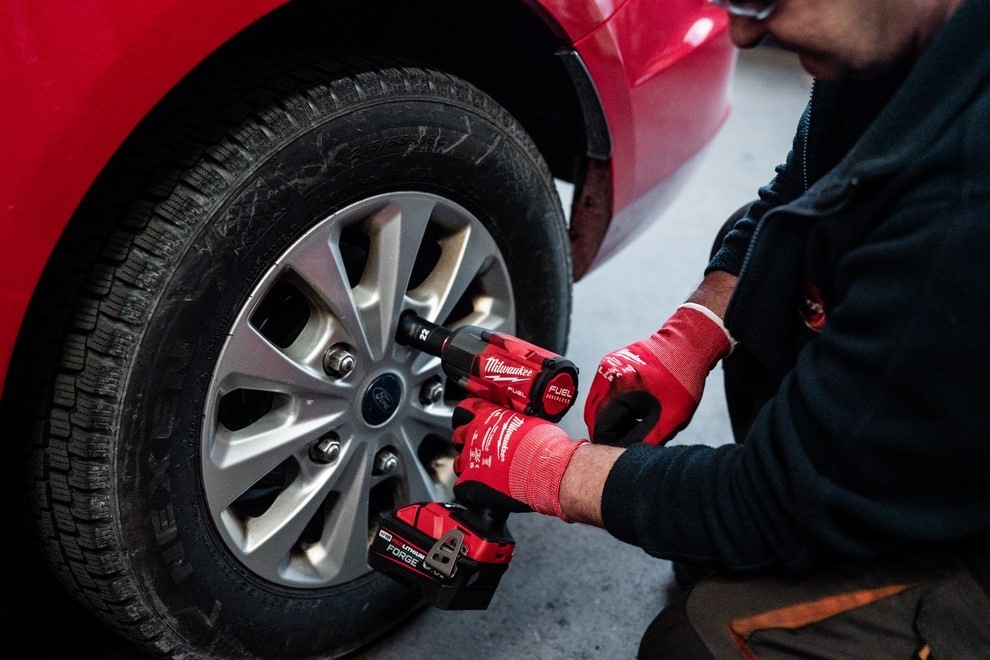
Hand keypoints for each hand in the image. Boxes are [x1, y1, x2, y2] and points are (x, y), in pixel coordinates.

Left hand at [451, 398, 587, 519]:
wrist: (546, 468)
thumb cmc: (543, 445)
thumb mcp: (530, 421)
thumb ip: (514, 422)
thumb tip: (519, 427)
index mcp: (487, 416)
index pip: (465, 410)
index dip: (470, 417)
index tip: (475, 421)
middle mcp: (473, 435)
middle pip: (458, 436)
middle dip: (468, 443)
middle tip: (483, 450)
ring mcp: (469, 460)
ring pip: (458, 463)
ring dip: (470, 467)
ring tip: (487, 474)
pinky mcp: (469, 483)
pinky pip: (461, 488)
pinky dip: (472, 490)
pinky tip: (486, 491)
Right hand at [584, 303, 733, 445]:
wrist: (688, 346)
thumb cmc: (682, 379)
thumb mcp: (669, 419)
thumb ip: (644, 440)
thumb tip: (624, 453)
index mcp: (618, 390)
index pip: (599, 427)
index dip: (608, 443)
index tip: (619, 450)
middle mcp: (606, 376)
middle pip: (593, 415)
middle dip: (607, 430)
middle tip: (624, 440)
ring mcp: (607, 366)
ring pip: (597, 402)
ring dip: (609, 416)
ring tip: (632, 424)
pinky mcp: (611, 362)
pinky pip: (604, 389)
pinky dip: (613, 402)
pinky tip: (633, 408)